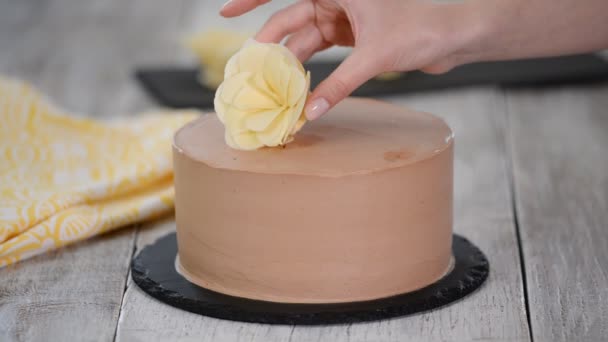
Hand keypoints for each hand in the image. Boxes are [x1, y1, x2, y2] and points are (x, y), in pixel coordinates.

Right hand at [221, 0, 479, 118]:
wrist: (454, 37)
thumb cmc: (420, 30)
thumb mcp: (374, 57)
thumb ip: (340, 84)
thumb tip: (310, 111)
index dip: (251, 0)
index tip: (224, 13)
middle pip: (292, 20)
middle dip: (270, 45)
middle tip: (249, 69)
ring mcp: (344, 18)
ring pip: (306, 40)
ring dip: (291, 63)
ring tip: (271, 86)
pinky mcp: (353, 36)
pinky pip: (323, 52)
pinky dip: (312, 70)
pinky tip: (298, 87)